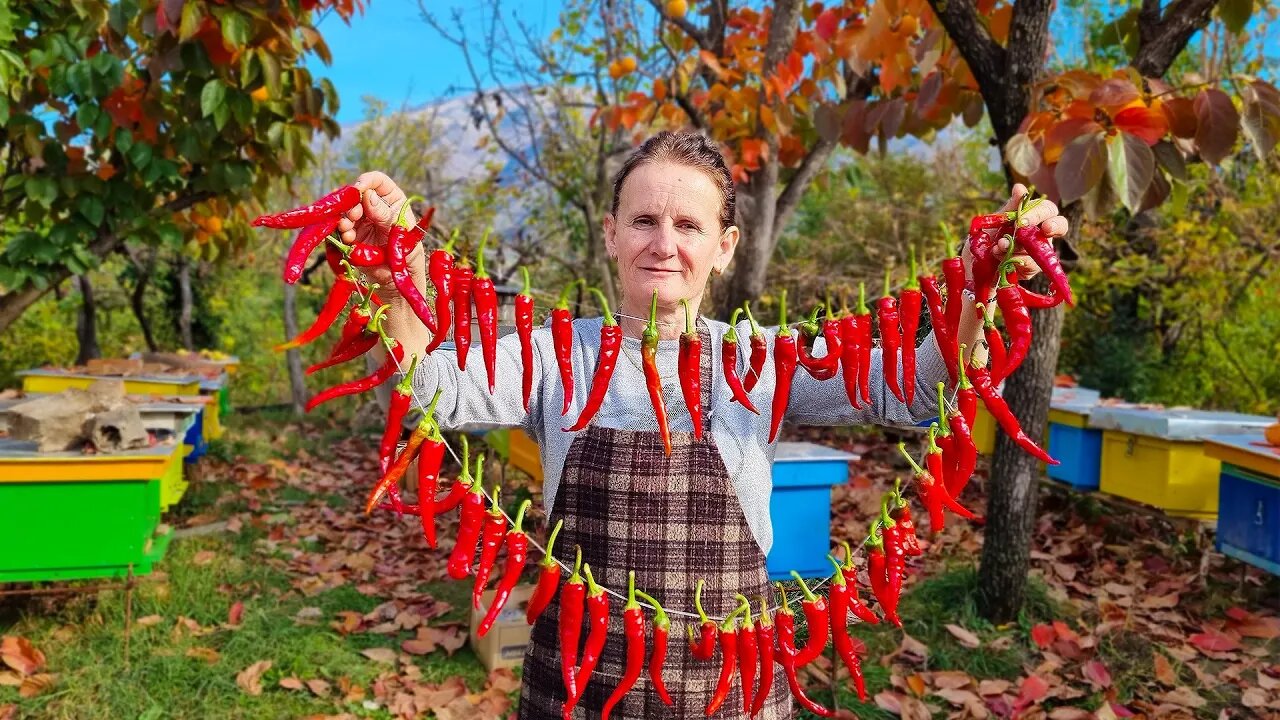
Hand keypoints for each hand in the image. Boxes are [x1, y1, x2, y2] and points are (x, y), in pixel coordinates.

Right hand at [335, 171, 423, 300]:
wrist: (397, 277)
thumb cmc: (406, 250)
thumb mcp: (399, 231)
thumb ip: (384, 214)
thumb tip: (367, 195)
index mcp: (391, 199)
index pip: (377, 181)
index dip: (366, 181)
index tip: (358, 189)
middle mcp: (374, 206)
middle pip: (357, 194)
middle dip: (352, 203)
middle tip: (353, 216)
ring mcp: (361, 219)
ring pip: (345, 210)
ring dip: (344, 218)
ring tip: (348, 229)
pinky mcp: (351, 234)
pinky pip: (340, 228)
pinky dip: (341, 231)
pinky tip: (348, 238)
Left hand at [961, 183, 1068, 282]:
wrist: (970, 265)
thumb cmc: (984, 240)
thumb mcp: (994, 222)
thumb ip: (1010, 208)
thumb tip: (1020, 187)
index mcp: (1032, 218)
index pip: (1047, 209)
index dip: (1040, 213)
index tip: (1023, 220)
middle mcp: (1039, 234)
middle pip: (1060, 225)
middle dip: (1053, 226)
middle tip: (1040, 230)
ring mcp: (1038, 252)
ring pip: (1041, 246)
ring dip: (1018, 246)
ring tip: (998, 246)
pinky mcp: (1031, 269)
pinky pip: (1031, 264)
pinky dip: (1012, 259)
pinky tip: (997, 256)